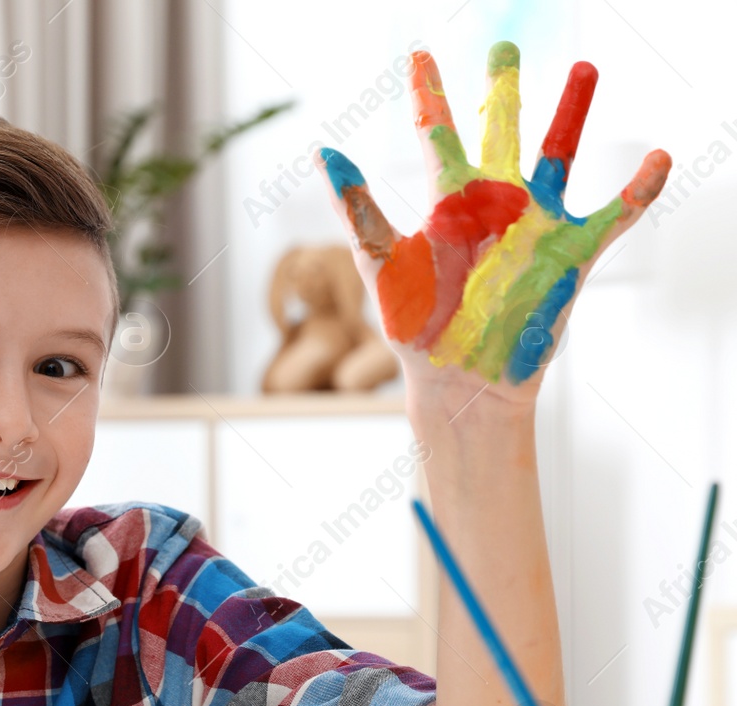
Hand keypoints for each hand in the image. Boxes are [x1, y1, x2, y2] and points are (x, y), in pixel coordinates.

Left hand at [314, 42, 668, 412]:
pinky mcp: (569, 255)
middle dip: (504, 92)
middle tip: (503, 46)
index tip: (419, 55)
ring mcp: (533, 227)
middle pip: (500, 134)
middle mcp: (492, 206)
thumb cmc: (417, 328)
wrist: (459, 382)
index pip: (436, 135)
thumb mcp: (383, 264)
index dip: (428, 96)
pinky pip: (614, 216)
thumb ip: (360, 207)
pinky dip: (640, 189)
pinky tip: (658, 158)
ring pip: (556, 156)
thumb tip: (325, 152)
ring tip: (585, 69)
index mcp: (447, 204)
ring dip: (571, 115)